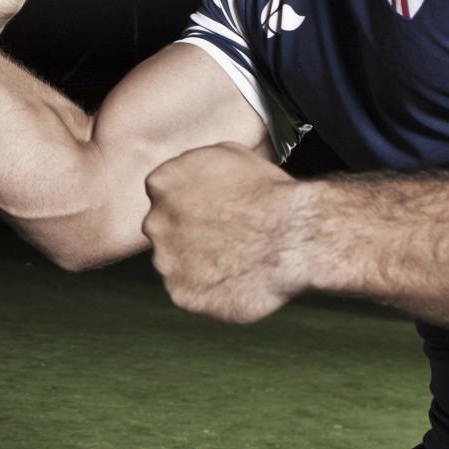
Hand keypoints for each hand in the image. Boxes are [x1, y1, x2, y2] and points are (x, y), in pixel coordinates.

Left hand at [143, 143, 311, 323]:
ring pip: (175, 264)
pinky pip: (190, 294)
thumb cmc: (269, 192)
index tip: (218, 213)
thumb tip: (195, 177)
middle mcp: (155, 222)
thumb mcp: (229, 154)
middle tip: (228, 239)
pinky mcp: (181, 294)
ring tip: (237, 261)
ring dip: (199, 264)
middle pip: (166, 230)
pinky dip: (210, 291)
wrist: (294, 235)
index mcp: (161, 183)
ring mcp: (165, 261)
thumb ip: (197, 168)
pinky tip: (236, 281)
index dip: (194, 206)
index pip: (166, 197)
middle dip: (191, 235)